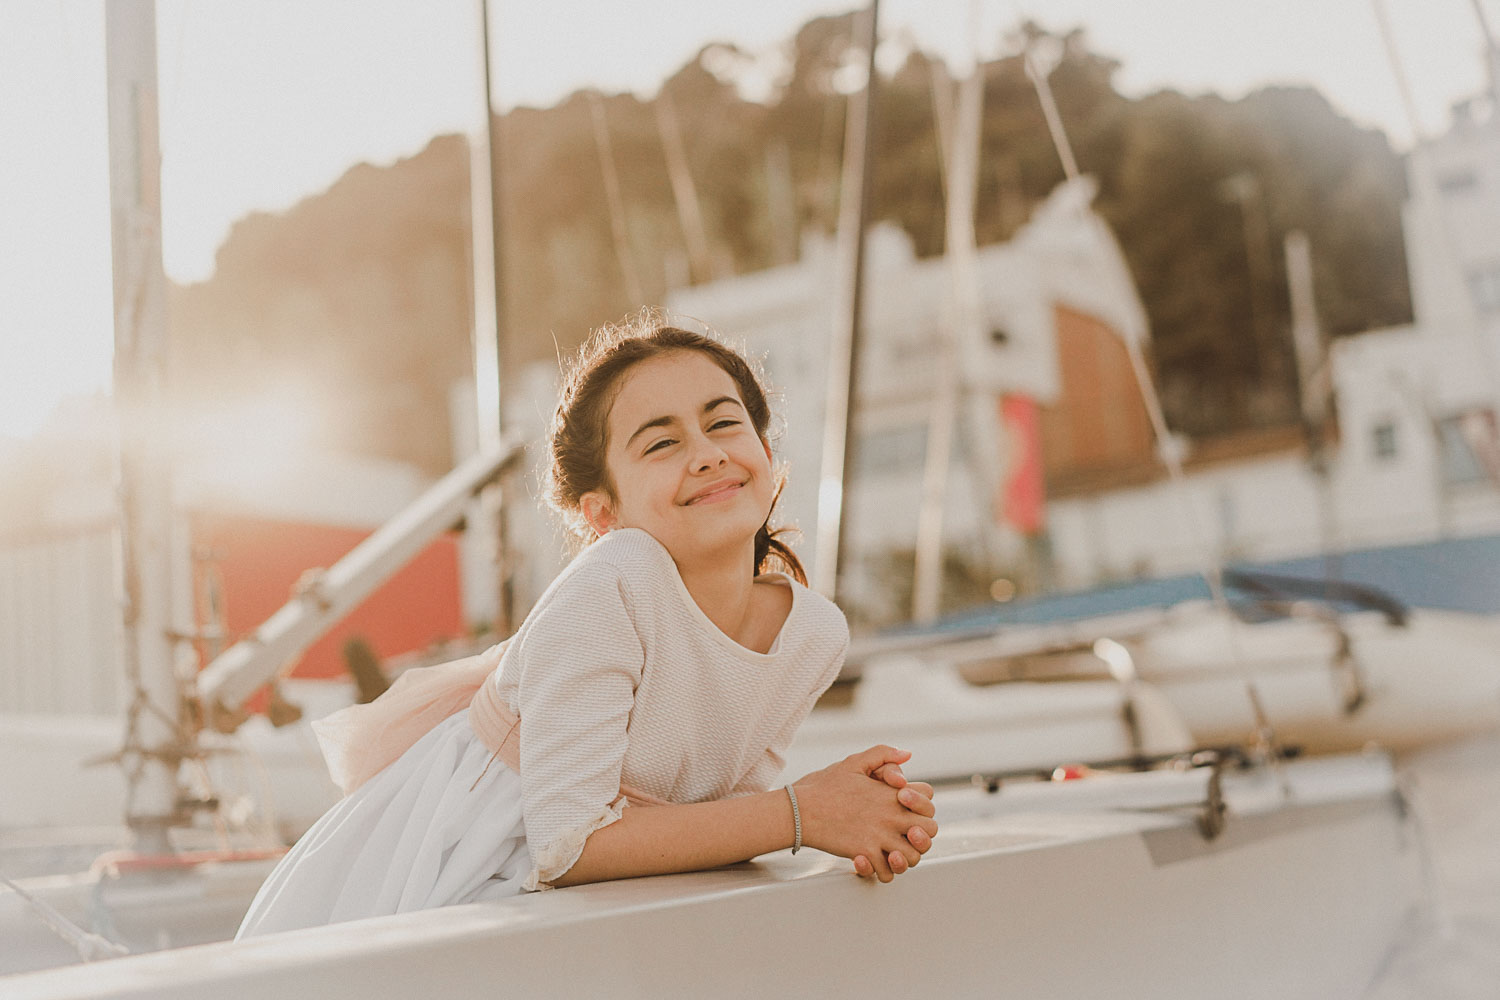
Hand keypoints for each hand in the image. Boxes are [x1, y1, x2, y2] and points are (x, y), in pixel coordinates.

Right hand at [793, 745, 938, 883]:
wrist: (799, 810)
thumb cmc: (824, 786)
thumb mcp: (854, 762)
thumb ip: (882, 755)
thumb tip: (908, 754)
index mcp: (891, 793)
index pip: (928, 800)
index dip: (922, 804)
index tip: (907, 807)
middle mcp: (890, 815)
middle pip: (929, 830)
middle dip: (922, 834)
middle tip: (906, 835)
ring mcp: (879, 836)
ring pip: (912, 857)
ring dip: (906, 857)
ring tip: (893, 853)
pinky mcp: (865, 852)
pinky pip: (887, 872)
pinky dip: (885, 871)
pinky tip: (876, 862)